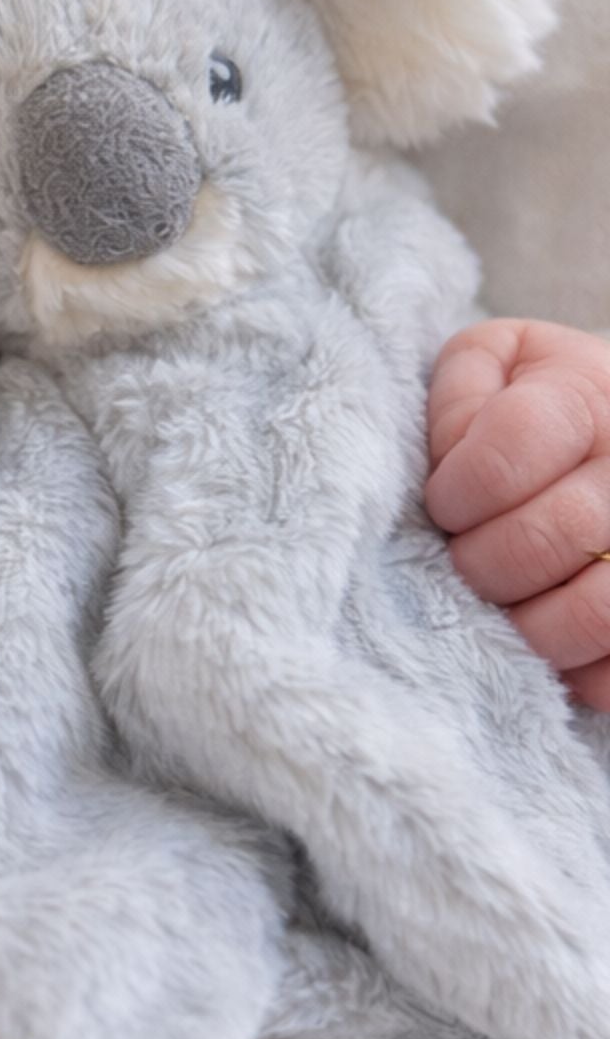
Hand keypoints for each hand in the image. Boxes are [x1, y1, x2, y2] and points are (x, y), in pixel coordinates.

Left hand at [426, 319, 609, 708]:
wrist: (604, 434)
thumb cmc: (525, 399)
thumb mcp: (487, 365)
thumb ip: (460, 392)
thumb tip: (454, 455)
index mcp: (587, 392)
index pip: (511, 448)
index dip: (459, 492)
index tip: (445, 508)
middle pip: (549, 537)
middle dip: (482, 564)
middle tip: (466, 564)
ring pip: (594, 611)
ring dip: (526, 626)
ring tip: (503, 610)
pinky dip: (581, 673)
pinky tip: (555, 651)